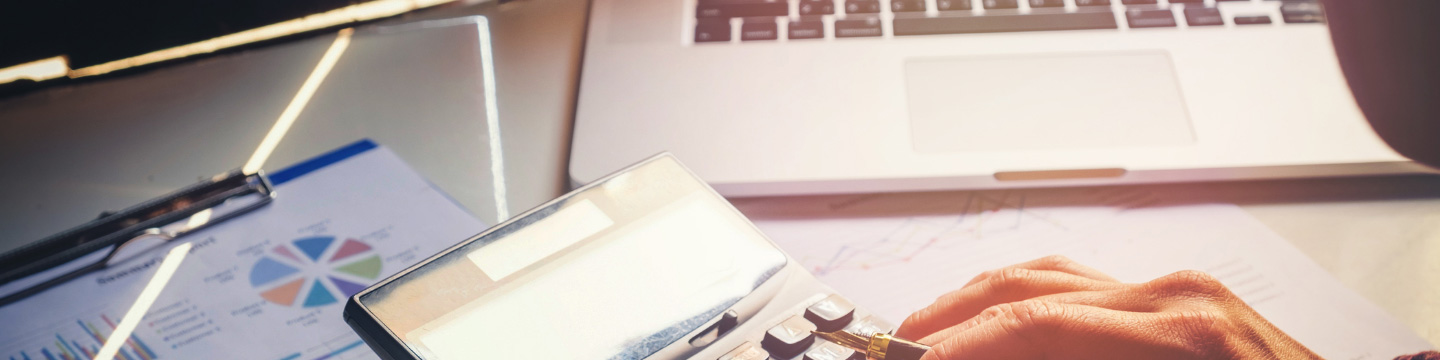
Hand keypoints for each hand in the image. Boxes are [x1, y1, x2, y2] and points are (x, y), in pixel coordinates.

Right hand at [897, 255, 1320, 359]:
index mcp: (1181, 334)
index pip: (1033, 324)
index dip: (958, 345)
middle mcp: (1178, 296)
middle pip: (1029, 285)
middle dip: (951, 317)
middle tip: (900, 346)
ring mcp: (1182, 290)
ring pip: (1049, 273)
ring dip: (979, 302)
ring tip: (929, 332)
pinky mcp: (1181, 298)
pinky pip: (1083, 283)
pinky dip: (1025, 299)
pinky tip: (994, 319)